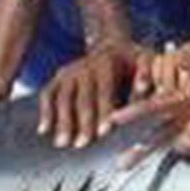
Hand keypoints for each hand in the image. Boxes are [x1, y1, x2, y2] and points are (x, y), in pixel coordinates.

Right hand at [37, 41, 153, 148]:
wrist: (111, 46)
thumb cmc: (132, 59)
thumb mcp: (144, 59)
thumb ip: (145, 74)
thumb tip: (143, 90)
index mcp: (107, 62)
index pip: (105, 89)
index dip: (104, 110)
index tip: (104, 132)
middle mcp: (84, 66)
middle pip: (82, 96)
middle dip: (82, 122)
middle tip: (82, 144)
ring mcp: (68, 71)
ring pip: (62, 97)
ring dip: (62, 121)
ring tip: (63, 143)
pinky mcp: (58, 78)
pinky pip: (47, 95)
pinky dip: (45, 112)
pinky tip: (44, 130)